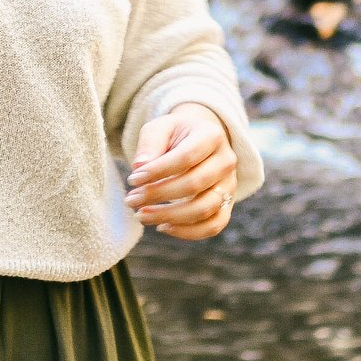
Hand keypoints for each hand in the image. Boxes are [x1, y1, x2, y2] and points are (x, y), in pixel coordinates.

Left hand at [130, 102, 237, 239]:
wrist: (199, 139)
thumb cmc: (176, 134)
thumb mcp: (160, 128)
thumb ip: (150, 144)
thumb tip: (139, 166)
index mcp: (212, 135)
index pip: (186, 157)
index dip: (158, 171)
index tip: (133, 179)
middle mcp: (226, 161)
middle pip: (195, 184)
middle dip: (158, 195)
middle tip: (131, 200)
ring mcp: (229, 185)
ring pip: (205, 208)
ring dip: (170, 216)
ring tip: (141, 216)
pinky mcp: (227, 205)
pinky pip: (213, 225)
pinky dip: (188, 232)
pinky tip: (162, 226)